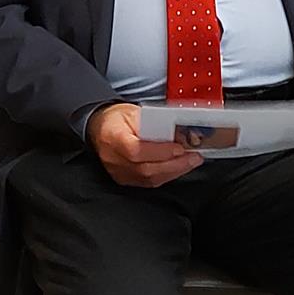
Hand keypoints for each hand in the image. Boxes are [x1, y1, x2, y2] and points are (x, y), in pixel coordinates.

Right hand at [86, 103, 202, 187]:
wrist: (100, 129)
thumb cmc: (117, 119)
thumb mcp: (134, 112)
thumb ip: (154, 123)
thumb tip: (180, 133)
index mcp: (113, 137)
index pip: (136, 150)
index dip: (160, 151)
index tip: (179, 148)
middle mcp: (114, 159)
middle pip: (146, 168)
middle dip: (175, 164)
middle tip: (194, 157)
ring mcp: (119, 172)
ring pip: (150, 179)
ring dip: (175, 171)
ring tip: (191, 161)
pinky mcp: (125, 180)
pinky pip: (149, 182)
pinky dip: (167, 175)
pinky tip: (178, 168)